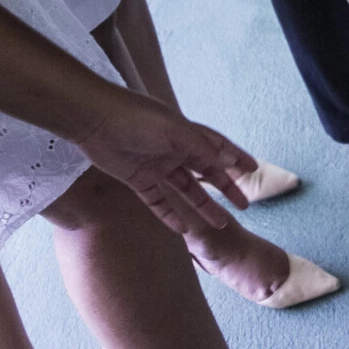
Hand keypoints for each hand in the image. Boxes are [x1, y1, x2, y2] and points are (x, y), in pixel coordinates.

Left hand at [69, 86, 256, 237]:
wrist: (94, 120)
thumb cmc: (137, 119)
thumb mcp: (175, 132)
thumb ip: (201, 150)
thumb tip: (226, 165)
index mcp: (188, 135)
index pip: (218, 148)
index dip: (236, 158)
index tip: (254, 169)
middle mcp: (175, 151)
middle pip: (206, 174)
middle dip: (226, 189)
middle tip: (243, 206)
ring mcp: (157, 167)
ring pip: (186, 192)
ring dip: (203, 207)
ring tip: (220, 225)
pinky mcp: (138, 180)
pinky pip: (158, 203)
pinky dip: (171, 216)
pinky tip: (183, 229)